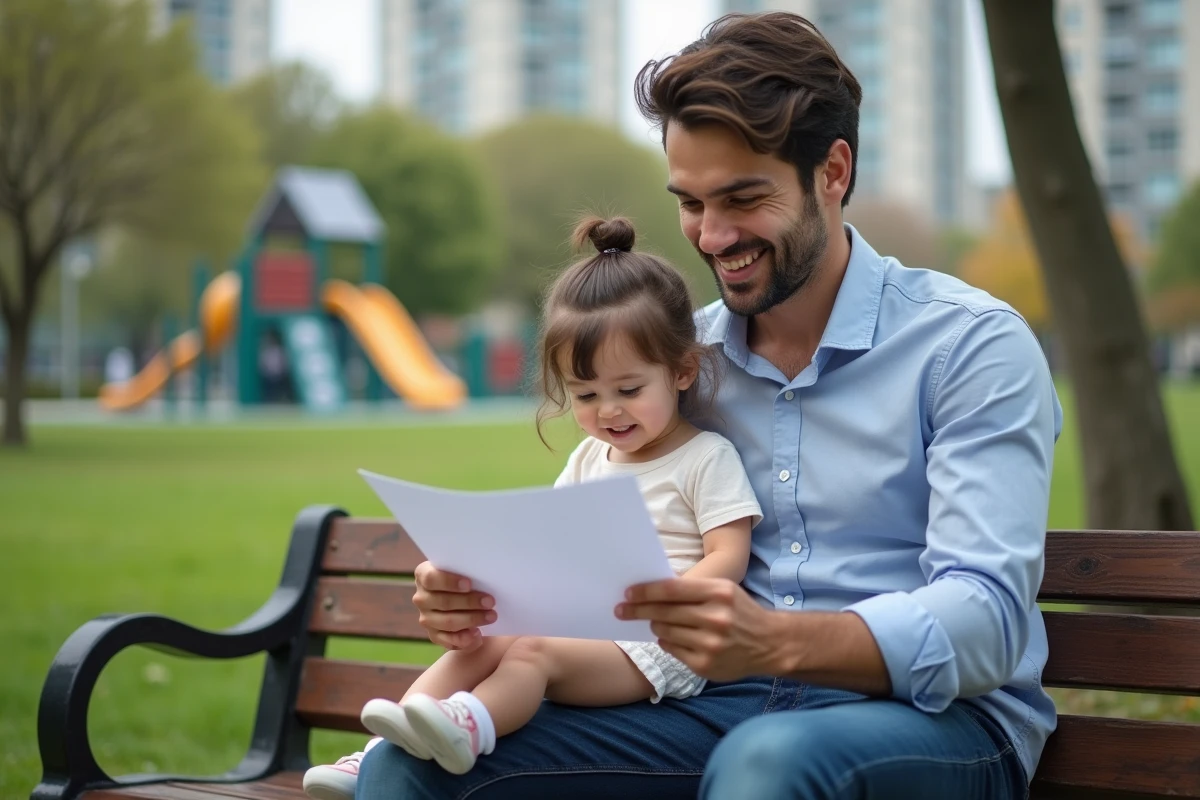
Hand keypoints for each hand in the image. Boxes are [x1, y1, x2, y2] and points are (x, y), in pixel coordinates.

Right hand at [412, 561, 495, 650]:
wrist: (466, 599)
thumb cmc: (467, 579)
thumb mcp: (464, 571)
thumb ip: (468, 571)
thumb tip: (482, 577)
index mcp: (423, 575)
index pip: (430, 578)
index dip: (449, 581)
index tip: (469, 584)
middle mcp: (421, 597)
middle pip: (443, 602)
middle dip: (469, 602)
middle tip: (490, 601)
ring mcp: (426, 618)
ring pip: (447, 621)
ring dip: (471, 619)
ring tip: (491, 616)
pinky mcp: (434, 635)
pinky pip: (447, 640)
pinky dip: (463, 638)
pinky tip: (477, 634)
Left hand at [616, 577, 778, 680]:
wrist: (770, 643)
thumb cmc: (740, 612)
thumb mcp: (723, 591)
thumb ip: (692, 590)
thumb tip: (651, 591)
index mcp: (719, 593)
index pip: (671, 590)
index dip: (645, 591)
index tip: (627, 593)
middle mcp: (715, 618)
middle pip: (664, 612)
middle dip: (638, 610)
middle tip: (621, 609)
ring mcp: (710, 644)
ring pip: (665, 632)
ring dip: (655, 626)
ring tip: (654, 623)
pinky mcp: (705, 665)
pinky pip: (672, 650)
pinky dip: (667, 642)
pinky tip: (672, 638)